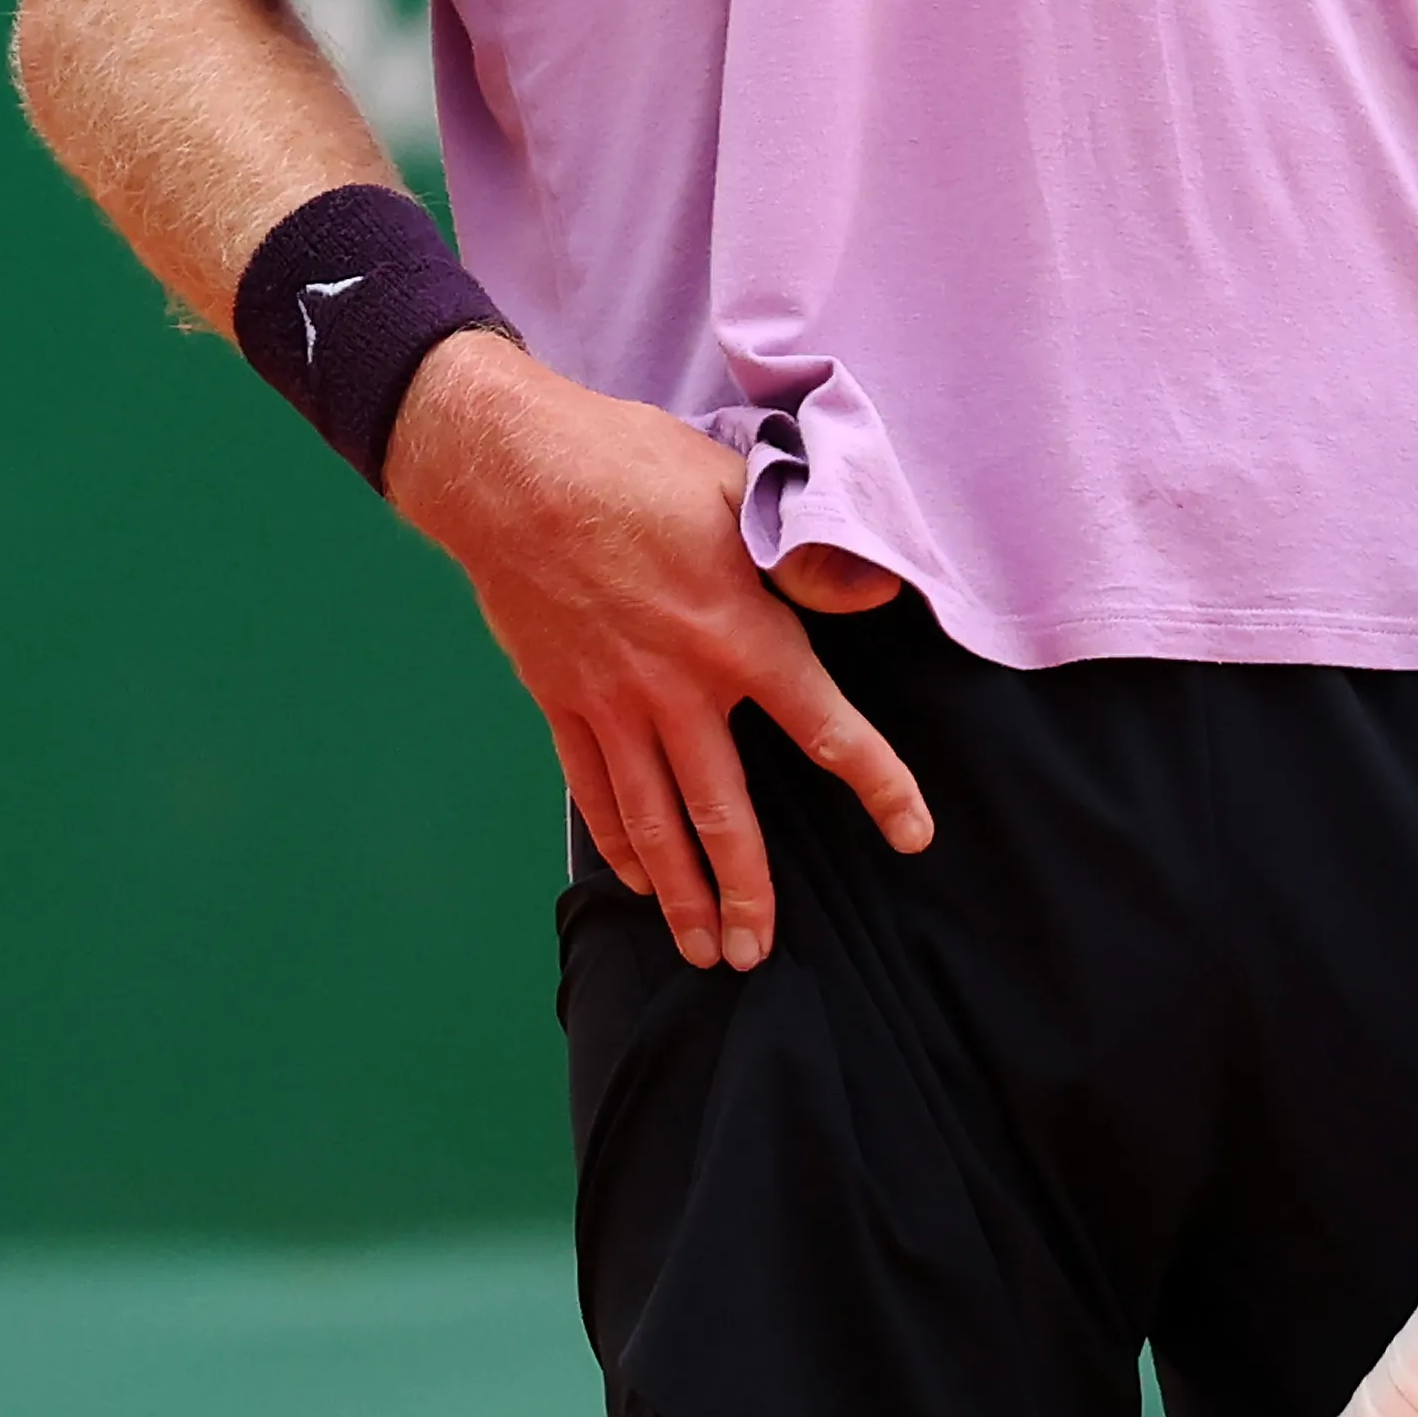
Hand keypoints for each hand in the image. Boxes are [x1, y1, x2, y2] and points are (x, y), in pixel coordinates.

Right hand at [387, 334, 932, 972]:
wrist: (505, 467)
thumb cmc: (626, 465)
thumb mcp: (736, 487)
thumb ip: (807, 552)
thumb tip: (878, 592)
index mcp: (737, 635)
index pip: (826, 728)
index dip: (879, 785)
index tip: (912, 834)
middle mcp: (677, 688)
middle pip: (723, 814)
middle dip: (748, 892)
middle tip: (759, 951)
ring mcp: (612, 701)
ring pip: (653, 819)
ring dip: (681, 891)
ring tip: (703, 950)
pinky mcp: (562, 698)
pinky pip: (591, 789)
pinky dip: (615, 841)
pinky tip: (636, 877)